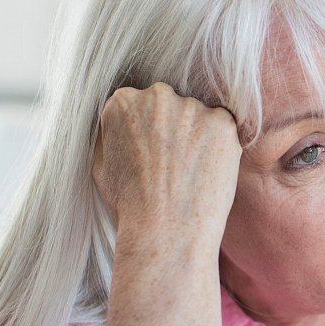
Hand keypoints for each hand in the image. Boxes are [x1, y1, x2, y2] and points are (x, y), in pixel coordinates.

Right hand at [94, 82, 240, 247]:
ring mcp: (191, 107)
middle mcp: (156, 96)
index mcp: (122, 102)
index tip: (151, 154)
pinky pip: (223, 128)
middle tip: (173, 165)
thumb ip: (110, 134)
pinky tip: (208, 170)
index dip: (147, 132)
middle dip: (171, 128)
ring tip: (190, 173)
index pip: (139, 105)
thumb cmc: (130, 205)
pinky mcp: (221, 122)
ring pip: (197, 116)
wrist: (166, 230)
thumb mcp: (101, 164)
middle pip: (168, 105)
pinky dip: (219, 146)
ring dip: (196, 136)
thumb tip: (120, 125)